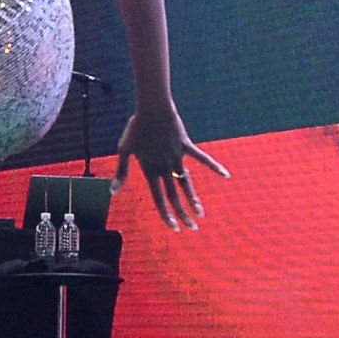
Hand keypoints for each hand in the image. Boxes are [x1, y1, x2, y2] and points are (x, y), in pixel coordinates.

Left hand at [112, 109, 229, 230]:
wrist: (152, 108)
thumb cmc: (136, 127)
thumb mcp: (124, 149)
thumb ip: (121, 172)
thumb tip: (113, 192)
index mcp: (150, 170)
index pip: (159, 198)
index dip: (166, 215)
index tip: (175, 229)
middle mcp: (165, 167)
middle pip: (175, 196)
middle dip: (184, 214)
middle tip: (192, 229)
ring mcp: (177, 157)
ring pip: (187, 183)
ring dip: (194, 200)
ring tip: (201, 214)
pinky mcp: (186, 146)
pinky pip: (202, 158)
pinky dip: (214, 166)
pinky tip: (225, 175)